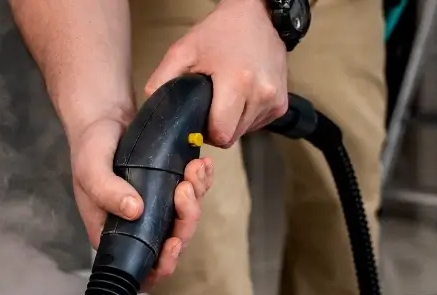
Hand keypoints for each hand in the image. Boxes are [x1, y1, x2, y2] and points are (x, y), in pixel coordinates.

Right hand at [70, 115, 214, 288]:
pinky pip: (194, 194)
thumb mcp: (90, 167)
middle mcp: (137, 227)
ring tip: (195, 168)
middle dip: (186, 218)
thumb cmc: (90, 147)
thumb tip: (134, 211)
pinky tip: (202, 164)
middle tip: (185, 187)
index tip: (173, 242)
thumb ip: (106, 190)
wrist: (103, 118)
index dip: (162, 264)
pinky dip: (202, 181)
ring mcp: (156, 209)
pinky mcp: (170, 190)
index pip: (142, 268)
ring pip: (186, 218)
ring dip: (197, 195)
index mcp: (114, 233)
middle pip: (173, 241)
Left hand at [145, 0, 287, 147]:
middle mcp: (261, 94)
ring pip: (245, 132)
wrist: (256, 16)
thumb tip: (155, 111)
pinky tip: (241, 96)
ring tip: (226, 96)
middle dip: (217, 127)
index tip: (199, 119)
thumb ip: (163, 81)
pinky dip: (246, 116)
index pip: (221, 134)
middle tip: (210, 105)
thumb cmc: (220, 32)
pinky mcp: (281, 104)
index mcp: (238, 82)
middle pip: (232, 136)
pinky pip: (257, 124)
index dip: (205, 132)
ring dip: (232, 122)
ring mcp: (275, 100)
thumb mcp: (183, 50)